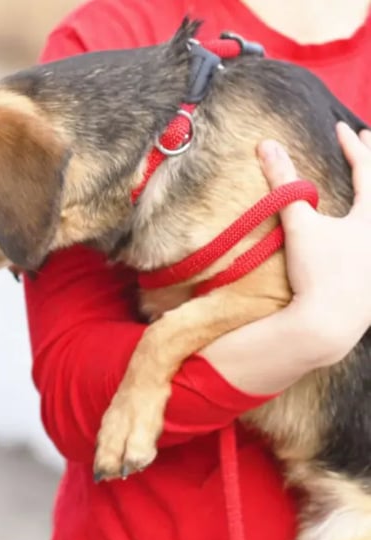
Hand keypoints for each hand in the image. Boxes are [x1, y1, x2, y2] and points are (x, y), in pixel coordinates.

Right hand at [256, 122, 370, 363]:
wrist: (329, 322)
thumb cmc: (317, 271)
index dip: (353, 147)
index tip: (341, 129)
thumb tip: (266, 145)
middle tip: (364, 143)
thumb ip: (283, 182)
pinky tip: (359, 232)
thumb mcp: (298, 224)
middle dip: (370, 164)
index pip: (366, 170)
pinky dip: (367, 227)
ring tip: (364, 188)